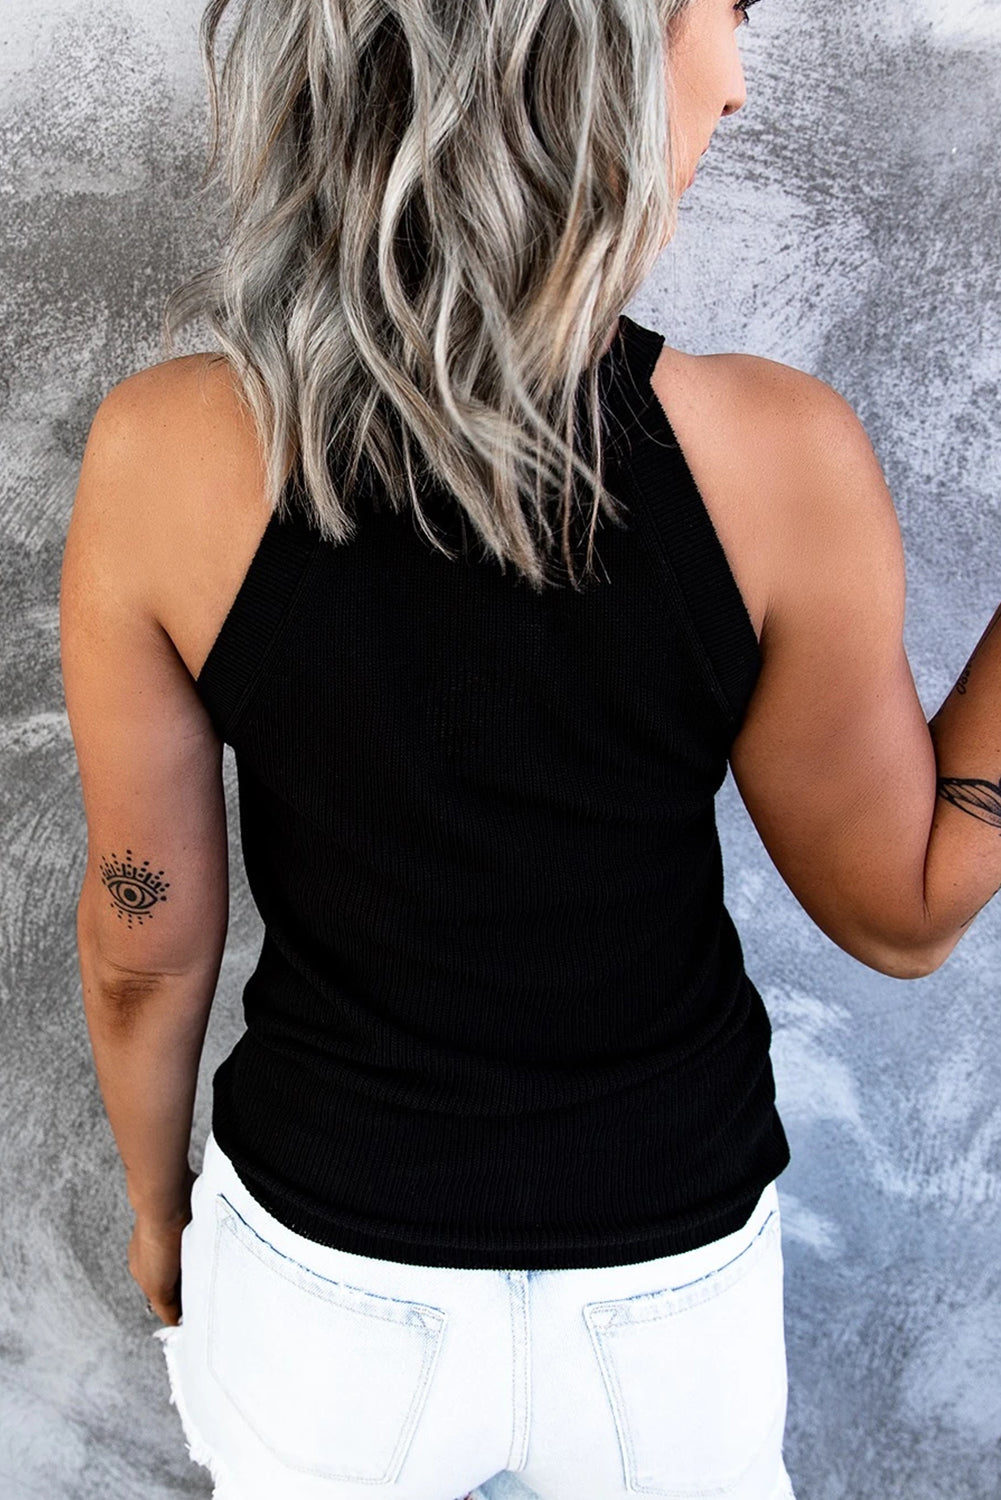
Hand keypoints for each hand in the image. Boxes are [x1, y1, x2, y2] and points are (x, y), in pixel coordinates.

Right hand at [127, 1164, 197, 1325]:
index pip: (166, 1294)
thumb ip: (166, 1307)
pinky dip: (208, 1244)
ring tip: (213, 1267)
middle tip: (210, 1288)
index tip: (198, 1308)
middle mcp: (158, 1251)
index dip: (182, 1301)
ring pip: (194, 1257)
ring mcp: (174, 1233)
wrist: (167, 1201)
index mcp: (145, 1269)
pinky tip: (215, 1247)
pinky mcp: (191, 1218)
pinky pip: (203, 1237)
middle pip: (182, 1275)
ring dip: (203, 1263)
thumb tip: (176, 1322)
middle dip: (195, 1282)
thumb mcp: (157, 1288)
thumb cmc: (156, 1241)